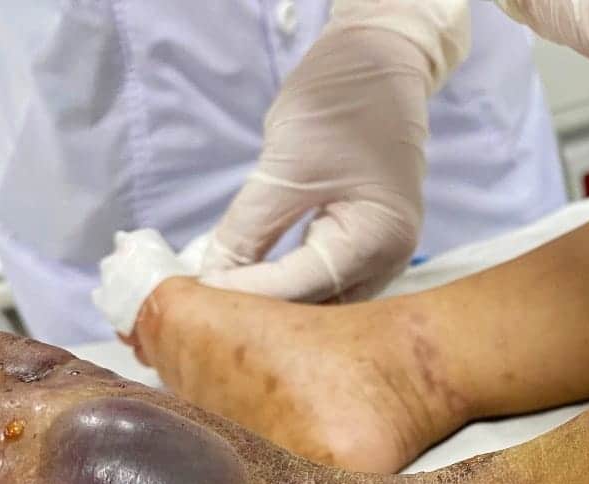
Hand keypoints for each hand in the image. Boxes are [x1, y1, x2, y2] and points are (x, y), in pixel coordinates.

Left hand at [201, 23, 439, 301]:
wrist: (378, 66)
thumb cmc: (338, 105)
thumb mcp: (283, 165)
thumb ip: (249, 229)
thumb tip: (213, 278)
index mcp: (378, 238)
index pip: (305, 285)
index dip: (249, 295)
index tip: (198, 298)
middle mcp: (391, 260)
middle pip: (320, 308)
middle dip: (265, 312)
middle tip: (207, 308)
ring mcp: (385, 258)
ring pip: (324, 303)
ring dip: (277, 307)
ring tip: (225, 304)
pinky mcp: (368, 250)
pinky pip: (327, 283)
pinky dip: (290, 287)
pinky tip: (254, 286)